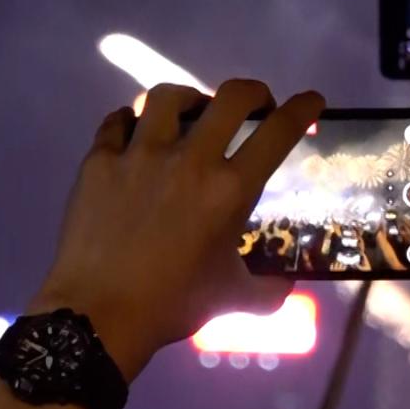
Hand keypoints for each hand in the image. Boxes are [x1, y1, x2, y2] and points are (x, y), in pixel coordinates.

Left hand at [29, 80, 324, 376]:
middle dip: (253, 92)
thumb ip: (267, 290)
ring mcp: (139, 155)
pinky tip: (135, 132)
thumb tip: (286, 287)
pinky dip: (131, 121)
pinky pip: (116, 122)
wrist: (98, 316)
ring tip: (191, 112)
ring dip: (189, 99)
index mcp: (230, 189)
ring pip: (167, 97)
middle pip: (229, 98)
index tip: (311, 101)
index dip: (302, 109)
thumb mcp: (231, 297)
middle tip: (255, 105)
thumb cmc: (172, 304)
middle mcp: (190, 159)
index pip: (278, 133)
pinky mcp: (99, 161)